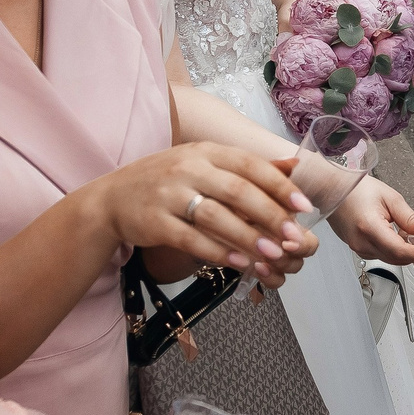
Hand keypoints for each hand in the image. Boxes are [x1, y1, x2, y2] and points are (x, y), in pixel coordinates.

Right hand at [85, 144, 319, 286]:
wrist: (110, 199)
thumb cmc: (166, 181)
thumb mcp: (204, 163)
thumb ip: (247, 167)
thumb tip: (294, 165)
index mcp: (205, 152)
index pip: (249, 164)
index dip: (279, 185)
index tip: (303, 207)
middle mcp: (188, 168)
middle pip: (237, 190)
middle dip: (271, 215)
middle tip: (295, 237)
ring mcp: (169, 195)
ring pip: (216, 216)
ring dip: (248, 237)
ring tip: (274, 254)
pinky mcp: (154, 222)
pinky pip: (191, 239)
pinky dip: (218, 251)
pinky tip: (239, 262)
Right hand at [325, 175, 413, 263]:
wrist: (332, 190)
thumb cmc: (356, 189)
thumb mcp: (390, 198)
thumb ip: (410, 217)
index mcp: (370, 228)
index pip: (401, 251)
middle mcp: (362, 243)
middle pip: (398, 258)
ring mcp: (359, 248)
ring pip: (392, 257)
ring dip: (408, 248)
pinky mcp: (359, 248)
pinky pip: (383, 253)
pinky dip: (397, 246)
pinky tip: (403, 232)